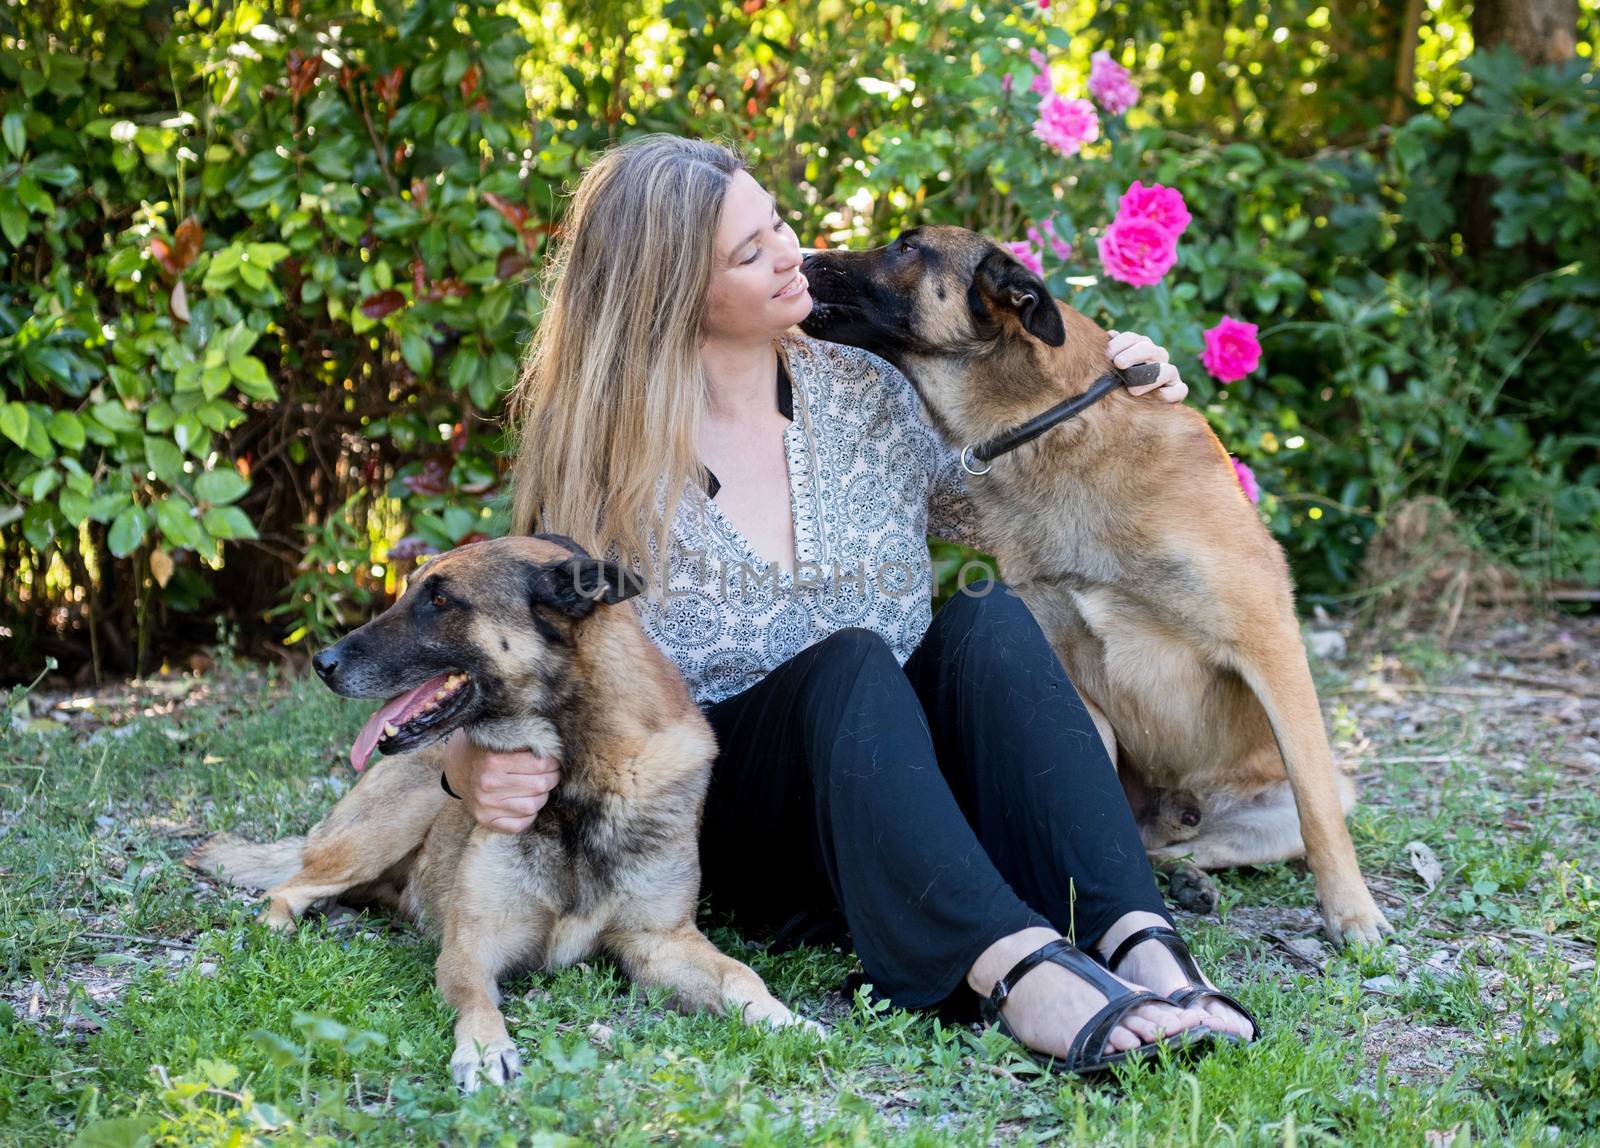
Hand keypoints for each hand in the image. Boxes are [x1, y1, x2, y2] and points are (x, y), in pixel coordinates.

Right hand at [442, 728, 560, 833]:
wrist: (457, 767)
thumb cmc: (485, 750)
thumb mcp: (500, 739)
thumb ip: (523, 742)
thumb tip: (553, 748)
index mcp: (493, 760)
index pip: (540, 764)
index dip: (553, 763)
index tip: (554, 761)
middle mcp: (488, 784)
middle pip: (539, 785)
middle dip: (552, 779)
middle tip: (552, 774)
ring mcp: (486, 805)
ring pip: (532, 806)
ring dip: (542, 797)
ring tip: (540, 788)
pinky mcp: (485, 819)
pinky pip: (518, 825)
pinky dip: (529, 816)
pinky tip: (527, 803)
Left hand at [1107, 330, 1187, 403]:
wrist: (1135, 405)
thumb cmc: (1120, 382)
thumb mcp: (1114, 367)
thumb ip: (1112, 353)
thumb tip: (1110, 335)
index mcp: (1140, 346)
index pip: (1132, 338)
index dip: (1120, 343)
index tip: (1107, 353)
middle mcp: (1157, 356)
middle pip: (1148, 349)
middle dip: (1133, 355)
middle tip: (1119, 363)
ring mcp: (1169, 373)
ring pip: (1167, 369)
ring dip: (1150, 378)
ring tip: (1132, 390)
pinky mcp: (1178, 390)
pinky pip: (1179, 390)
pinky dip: (1170, 394)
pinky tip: (1158, 397)